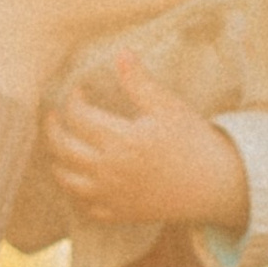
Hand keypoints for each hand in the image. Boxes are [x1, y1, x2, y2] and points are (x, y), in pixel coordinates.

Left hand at [47, 53, 253, 236]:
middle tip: (54, 115)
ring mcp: (112, 195)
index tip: (79, 90)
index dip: (72, 99)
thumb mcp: (169, 107)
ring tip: (59, 145)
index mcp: (122, 139)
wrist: (214, 185)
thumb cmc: (193, 142)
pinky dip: (75, 191)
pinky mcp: (120, 213)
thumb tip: (121, 53)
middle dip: (53, 128)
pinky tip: (78, 177)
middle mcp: (111, 169)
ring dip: (57, 161)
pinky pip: (85, 206)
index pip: (78, 116)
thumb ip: (140, 83)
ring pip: (67, 179)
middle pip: (63, 148)